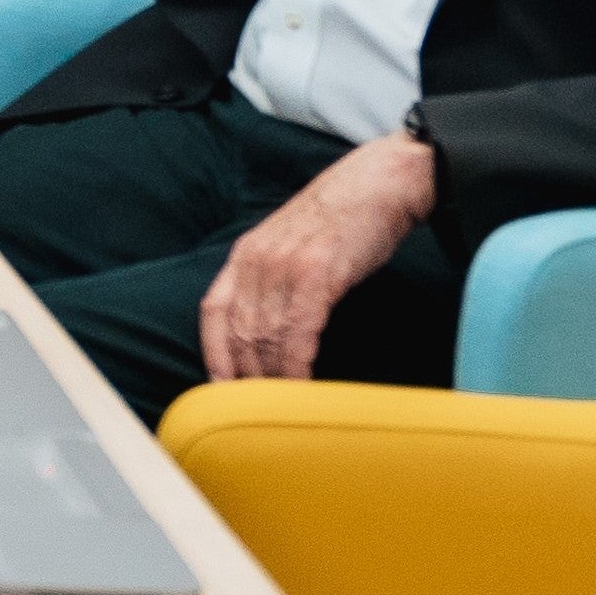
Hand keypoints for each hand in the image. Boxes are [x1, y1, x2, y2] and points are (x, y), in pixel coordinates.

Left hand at [202, 136, 437, 385]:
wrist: (382, 183)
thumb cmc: (344, 220)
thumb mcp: (292, 245)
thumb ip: (275, 280)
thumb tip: (270, 327)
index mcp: (245, 255)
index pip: (213, 312)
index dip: (214, 353)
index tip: (219, 388)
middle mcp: (256, 260)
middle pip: (239, 332)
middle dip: (245, 376)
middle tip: (257, 411)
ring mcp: (284, 266)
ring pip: (266, 336)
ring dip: (272, 377)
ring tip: (281, 407)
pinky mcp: (316, 273)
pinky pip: (298, 330)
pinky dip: (297, 363)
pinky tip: (302, 384)